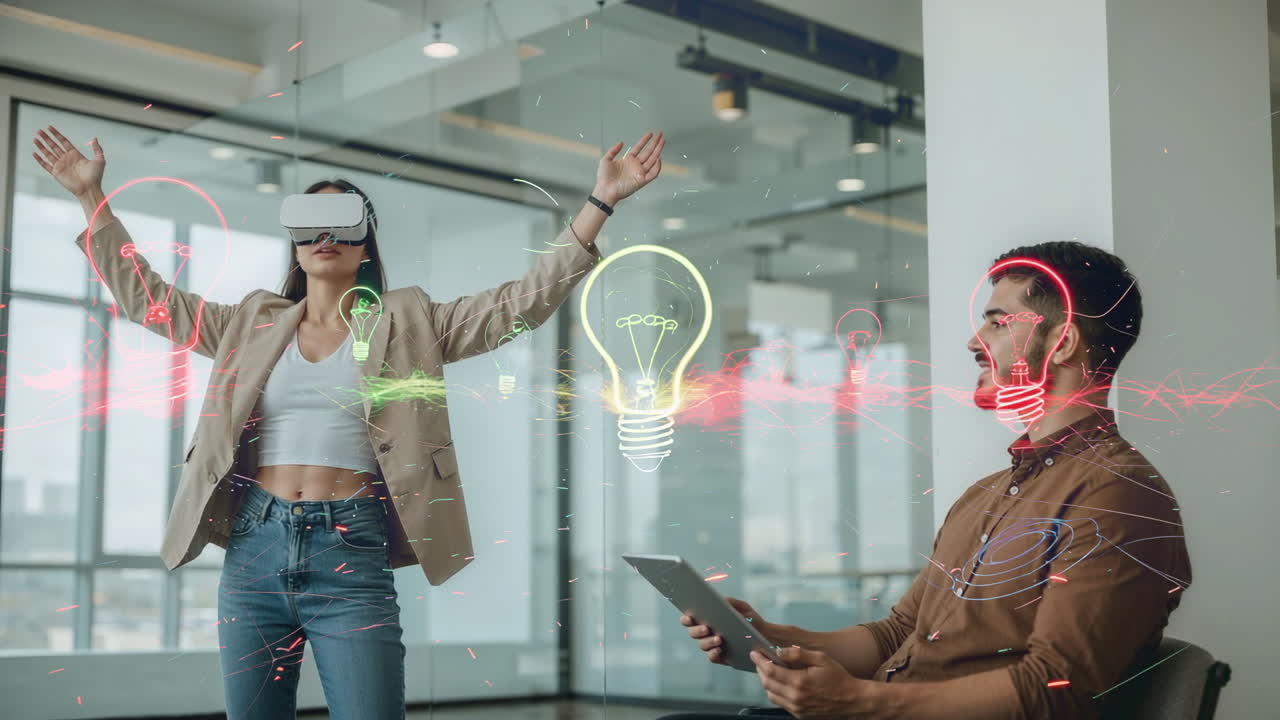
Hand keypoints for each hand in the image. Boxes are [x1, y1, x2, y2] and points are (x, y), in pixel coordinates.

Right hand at [32, 125, 104, 198]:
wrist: (90, 189)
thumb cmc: (95, 177)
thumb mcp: (100, 160)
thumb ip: (97, 149)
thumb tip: (95, 138)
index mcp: (75, 155)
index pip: (63, 142)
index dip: (56, 134)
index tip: (49, 127)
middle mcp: (67, 159)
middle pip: (54, 146)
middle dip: (46, 138)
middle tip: (39, 131)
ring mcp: (61, 165)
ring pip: (48, 153)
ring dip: (41, 146)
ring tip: (35, 138)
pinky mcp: (56, 173)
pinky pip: (45, 165)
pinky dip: (39, 159)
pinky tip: (34, 153)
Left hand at [593, 130, 664, 205]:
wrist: (605, 189)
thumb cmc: (604, 178)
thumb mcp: (606, 159)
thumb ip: (613, 150)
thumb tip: (621, 143)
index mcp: (628, 160)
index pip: (639, 148)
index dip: (644, 140)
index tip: (650, 134)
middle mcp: (635, 166)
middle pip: (648, 152)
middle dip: (655, 143)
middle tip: (660, 135)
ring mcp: (639, 173)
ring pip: (652, 160)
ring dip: (658, 151)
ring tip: (662, 142)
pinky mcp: (641, 180)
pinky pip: (653, 174)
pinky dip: (657, 167)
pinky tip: (658, 159)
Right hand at [681, 596, 778, 665]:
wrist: (765, 636)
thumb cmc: (751, 619)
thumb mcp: (743, 607)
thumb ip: (731, 602)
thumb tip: (718, 600)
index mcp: (708, 619)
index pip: (691, 619)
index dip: (686, 618)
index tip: (689, 617)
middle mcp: (707, 634)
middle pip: (693, 633)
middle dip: (697, 630)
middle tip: (707, 627)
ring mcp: (713, 646)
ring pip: (702, 645)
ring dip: (707, 642)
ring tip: (719, 638)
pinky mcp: (721, 657)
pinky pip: (711, 657)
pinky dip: (713, 653)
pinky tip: (719, 649)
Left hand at [752, 646, 873, 718]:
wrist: (851, 700)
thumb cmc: (838, 677)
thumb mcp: (820, 659)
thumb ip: (798, 654)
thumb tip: (779, 651)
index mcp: (799, 682)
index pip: (770, 671)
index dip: (759, 661)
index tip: (754, 652)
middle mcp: (795, 698)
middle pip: (767, 684)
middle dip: (760, 670)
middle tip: (759, 659)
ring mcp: (796, 708)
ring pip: (771, 695)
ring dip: (766, 682)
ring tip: (767, 670)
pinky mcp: (799, 715)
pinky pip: (780, 702)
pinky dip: (775, 691)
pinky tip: (778, 682)